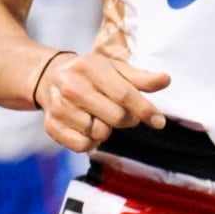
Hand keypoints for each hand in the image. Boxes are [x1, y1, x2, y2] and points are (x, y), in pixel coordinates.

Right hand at [36, 46, 169, 153]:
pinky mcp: (51, 126)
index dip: (145, 110)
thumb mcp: (114, 69)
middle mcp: (71, 86)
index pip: (124, 94)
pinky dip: (91, 141)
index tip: (159, 122)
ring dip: (106, 129)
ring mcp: (59, 106)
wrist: (49, 76)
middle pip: (116, 117)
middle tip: (120, 112)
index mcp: (90, 67)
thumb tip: (165, 80)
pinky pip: (83, 146)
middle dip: (126, 119)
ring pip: (100, 133)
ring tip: (99, 116)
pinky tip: (88, 127)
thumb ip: (140, 78)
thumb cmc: (90, 74)